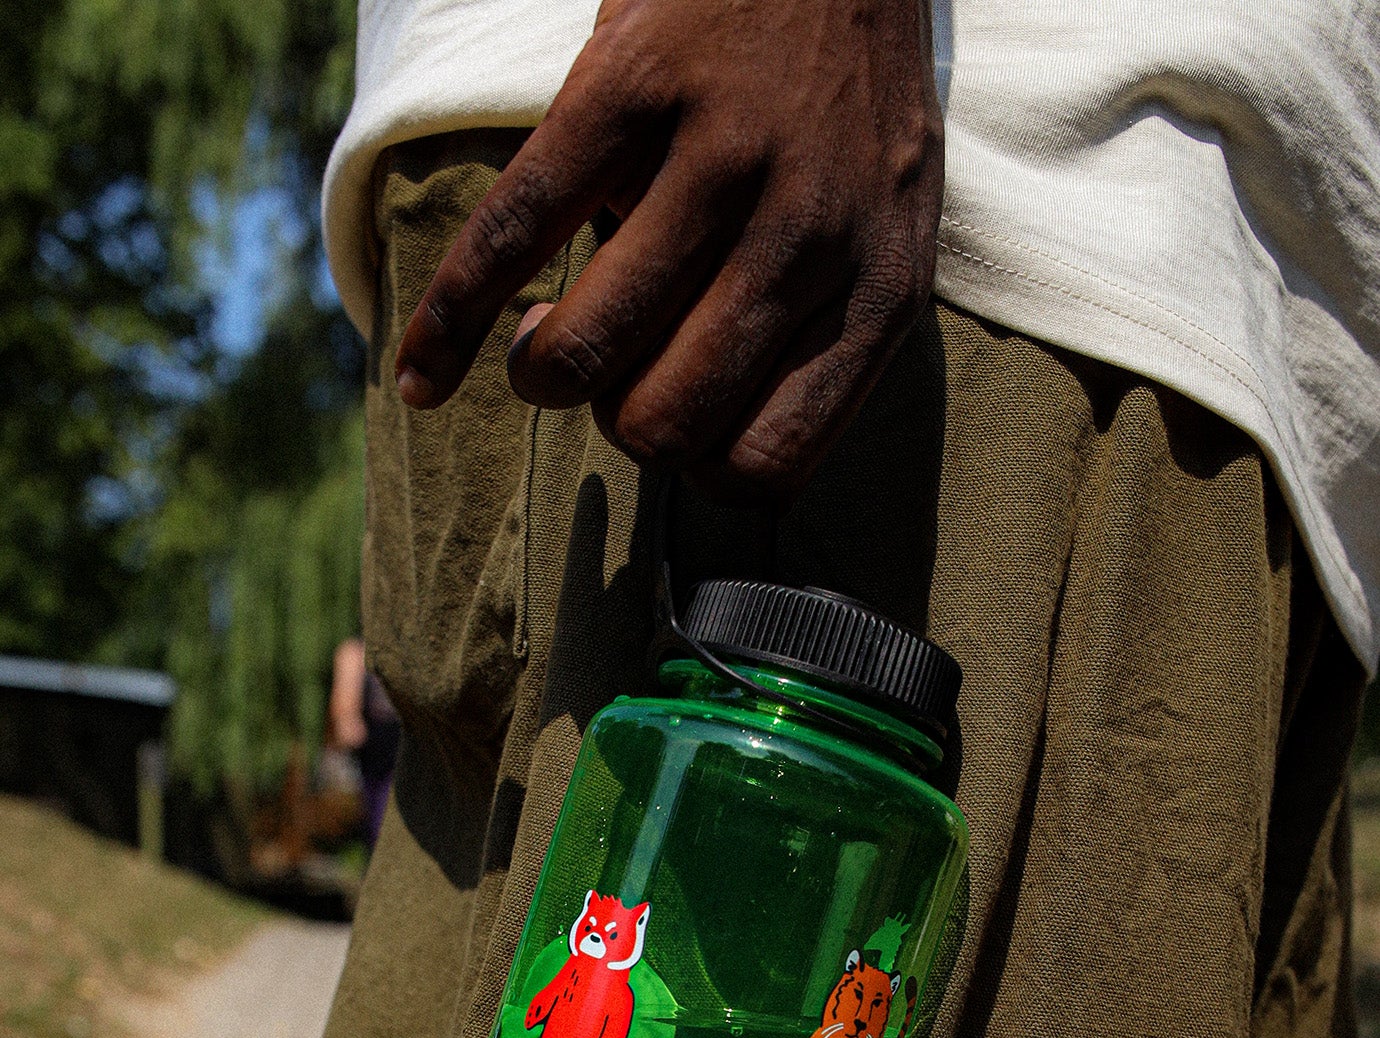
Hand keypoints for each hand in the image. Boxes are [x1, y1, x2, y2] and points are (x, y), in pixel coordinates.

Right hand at [394, 0, 942, 501]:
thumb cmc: (842, 108)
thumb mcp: (873, 237)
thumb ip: (816, 337)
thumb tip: (712, 461)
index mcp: (875, 293)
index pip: (764, 468)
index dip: (693, 471)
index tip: (666, 429)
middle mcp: (808, 237)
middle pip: (663, 426)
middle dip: (612, 421)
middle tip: (607, 369)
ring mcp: (720, 160)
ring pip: (585, 354)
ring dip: (540, 372)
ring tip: (540, 339)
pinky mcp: (630, 87)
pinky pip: (511, 237)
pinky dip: (448, 325)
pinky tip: (421, 376)